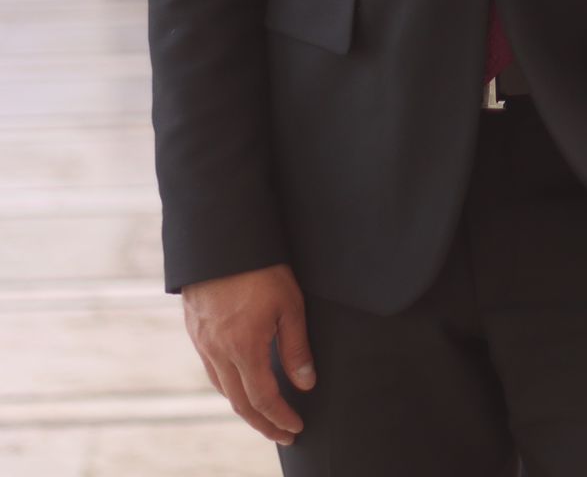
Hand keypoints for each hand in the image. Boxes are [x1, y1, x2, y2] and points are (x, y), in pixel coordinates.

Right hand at [182, 263, 314, 445]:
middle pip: (240, 402)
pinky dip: (228, 385)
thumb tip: (305, 384)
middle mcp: (218, 351)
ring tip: (265, 415)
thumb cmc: (259, 266)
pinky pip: (212, 369)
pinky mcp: (196, 329)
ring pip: (223, 388)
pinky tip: (240, 382)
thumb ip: (296, 347)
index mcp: (243, 347)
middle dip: (263, 423)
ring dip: (244, 407)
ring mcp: (203, 341)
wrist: (219, 237)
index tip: (296, 428)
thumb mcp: (289, 304)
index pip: (263, 398)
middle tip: (283, 434)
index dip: (280, 418)